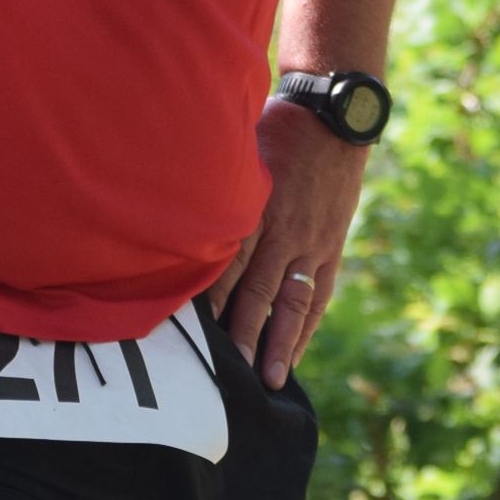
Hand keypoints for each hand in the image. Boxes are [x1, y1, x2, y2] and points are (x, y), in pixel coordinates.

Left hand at [208, 96, 367, 391]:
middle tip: (225, 372)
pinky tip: (294, 355)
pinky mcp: (331, 248)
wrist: (333, 120)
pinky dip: (306, 328)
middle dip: (241, 333)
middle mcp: (284, 231)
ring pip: (291, 302)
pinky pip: (318, 296)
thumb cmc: (274, 129)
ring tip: (268, 380)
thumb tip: (166, 202)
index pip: (228, 261)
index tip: (190, 332)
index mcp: (256, 206)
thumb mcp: (238, 149)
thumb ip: (210, 183)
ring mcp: (311, 244)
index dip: (209, 298)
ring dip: (278, 343)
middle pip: (258, 290)